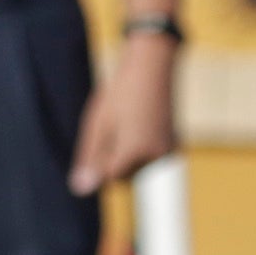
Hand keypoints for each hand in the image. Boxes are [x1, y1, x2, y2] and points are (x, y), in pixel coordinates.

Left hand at [67, 34, 179, 193]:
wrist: (152, 65)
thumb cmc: (120, 92)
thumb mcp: (98, 124)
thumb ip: (90, 158)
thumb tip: (80, 189)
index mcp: (135, 150)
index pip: (110, 177)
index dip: (100, 160)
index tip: (101, 134)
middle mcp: (156, 155)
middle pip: (124, 176)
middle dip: (114, 159)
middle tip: (114, 125)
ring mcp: (168, 151)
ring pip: (138, 169)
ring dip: (128, 155)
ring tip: (127, 122)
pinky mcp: (175, 145)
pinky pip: (150, 159)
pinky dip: (142, 149)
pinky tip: (141, 123)